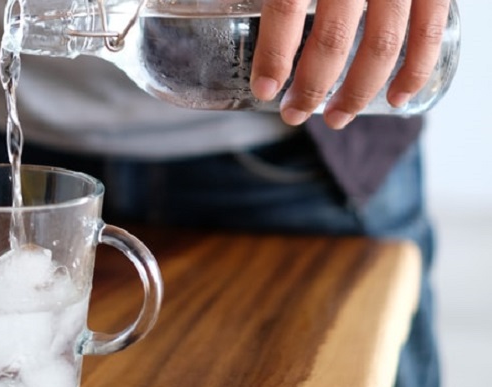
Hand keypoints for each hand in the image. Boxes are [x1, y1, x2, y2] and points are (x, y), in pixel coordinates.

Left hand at [250, 0, 450, 128]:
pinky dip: (415, 70)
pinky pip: (429, 30)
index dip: (274, 55)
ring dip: (357, 92)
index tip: (265, 90)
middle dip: (311, 88)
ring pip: (382, 45)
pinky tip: (396, 100)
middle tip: (293, 114)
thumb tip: (214, 4)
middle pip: (333, 38)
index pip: (286, 7)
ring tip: (334, 118)